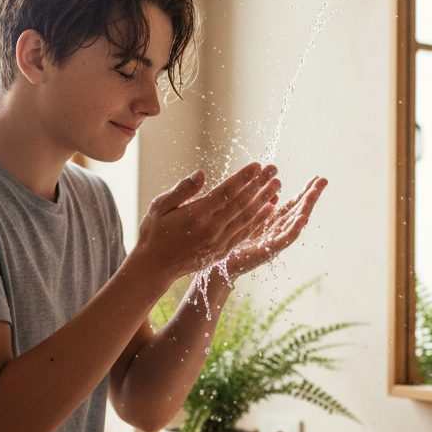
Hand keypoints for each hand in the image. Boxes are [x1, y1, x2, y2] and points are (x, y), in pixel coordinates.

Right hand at [133, 163, 282, 280]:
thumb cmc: (155, 232)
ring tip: (277, 185)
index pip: (226, 192)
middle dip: (260, 184)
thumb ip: (182, 189)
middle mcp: (211, 229)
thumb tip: (201, 173)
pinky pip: (245, 233)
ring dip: (264, 200)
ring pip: (247, 218)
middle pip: (241, 203)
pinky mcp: (222, 251)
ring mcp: (219, 242)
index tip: (257, 165)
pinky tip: (269, 208)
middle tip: (274, 169)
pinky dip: (259, 220)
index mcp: (196, 215)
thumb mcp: (159, 206)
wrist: (155, 266)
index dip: (243, 177)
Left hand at [221, 176, 327, 278]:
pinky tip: (303, 217)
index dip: (304, 191)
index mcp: (270, 222)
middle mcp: (276, 231)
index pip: (292, 204)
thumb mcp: (243, 217)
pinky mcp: (268, 251)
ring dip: (306, 207)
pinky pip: (284, 239)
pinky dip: (295, 229)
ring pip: (294, 222)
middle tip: (324, 180)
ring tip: (315, 193)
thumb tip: (272, 191)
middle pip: (298, 210)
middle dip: (311, 195)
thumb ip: (257, 204)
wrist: (217, 266)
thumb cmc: (227, 242)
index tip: (316, 177)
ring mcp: (274, 241)